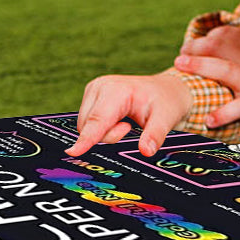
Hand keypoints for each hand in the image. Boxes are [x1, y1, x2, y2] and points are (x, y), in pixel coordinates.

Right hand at [66, 71, 191, 157]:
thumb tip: (146, 151)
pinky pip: (87, 124)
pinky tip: (118, 121)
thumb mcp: (166, 117)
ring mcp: (93, 91)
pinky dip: (100, 129)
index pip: (97, 120)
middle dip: (107, 137)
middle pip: (88, 127)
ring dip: (104, 133)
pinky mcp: (91, 98)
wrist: (165, 89)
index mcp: (116, 89)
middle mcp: (100, 87)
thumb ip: (155, 135)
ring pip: (85, 127)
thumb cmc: (165, 101)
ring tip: (126, 123)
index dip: (86, 139)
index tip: (73, 153)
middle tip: (130, 128)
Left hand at [174, 26, 239, 134]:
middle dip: (197, 47)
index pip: (228, 34)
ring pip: (223, 69)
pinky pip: (236, 108)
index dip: (209, 37)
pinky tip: (208, 119)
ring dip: (200, 66)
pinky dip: (222, 114)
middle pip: (220, 46)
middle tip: (180, 55)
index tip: (197, 43)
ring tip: (180, 66)